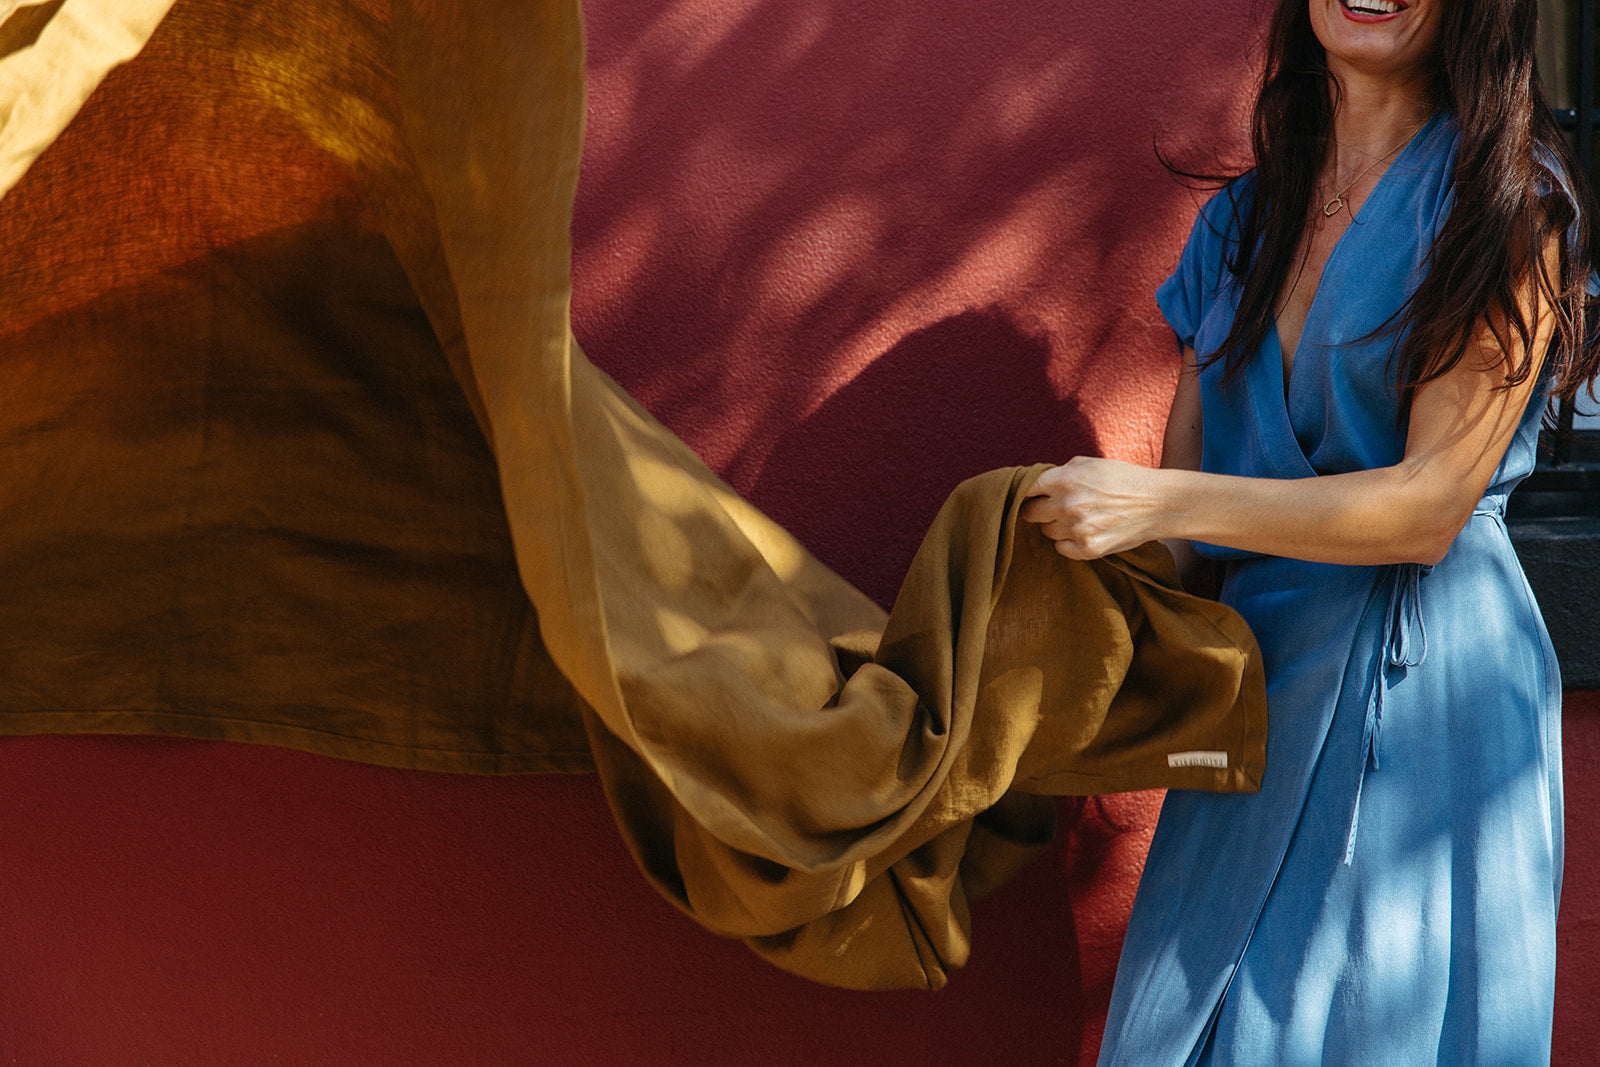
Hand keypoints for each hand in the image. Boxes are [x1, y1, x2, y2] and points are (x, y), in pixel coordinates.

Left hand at [1018, 457, 1162, 558]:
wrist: (1158, 503)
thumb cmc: (1123, 479)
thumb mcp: (1090, 463)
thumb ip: (1059, 472)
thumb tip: (1033, 483)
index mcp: (1065, 479)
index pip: (1026, 489)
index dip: (1025, 492)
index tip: (1029, 496)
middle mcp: (1068, 504)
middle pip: (1030, 514)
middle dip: (1039, 510)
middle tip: (1054, 507)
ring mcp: (1078, 529)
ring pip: (1046, 532)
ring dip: (1056, 525)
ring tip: (1077, 517)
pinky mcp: (1088, 549)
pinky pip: (1061, 548)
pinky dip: (1068, 542)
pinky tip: (1084, 531)